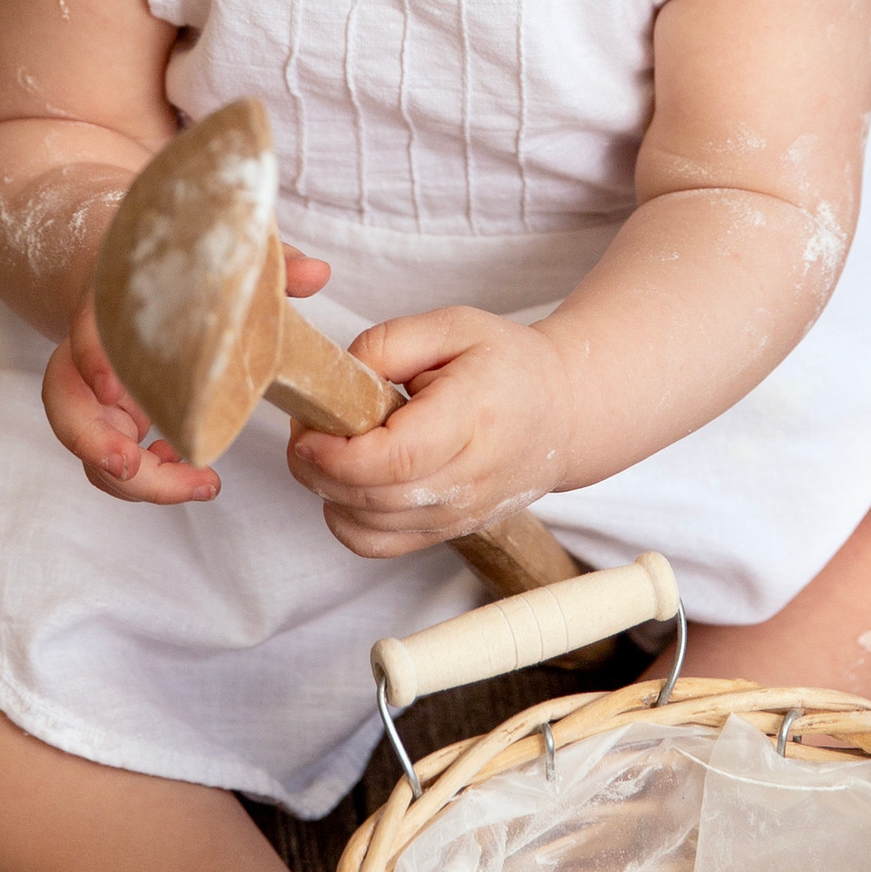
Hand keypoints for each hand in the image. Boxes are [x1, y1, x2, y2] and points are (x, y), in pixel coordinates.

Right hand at [42, 249, 333, 506]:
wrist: (128, 270)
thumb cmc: (178, 269)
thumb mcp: (222, 258)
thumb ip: (268, 262)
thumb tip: (317, 274)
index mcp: (110, 306)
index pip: (86, 333)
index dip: (94, 363)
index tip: (118, 392)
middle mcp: (89, 350)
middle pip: (65, 401)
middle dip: (91, 441)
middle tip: (131, 468)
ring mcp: (93, 388)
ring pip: (86, 440)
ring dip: (131, 476)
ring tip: (199, 485)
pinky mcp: (108, 415)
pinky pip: (112, 456)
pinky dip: (148, 476)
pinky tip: (194, 475)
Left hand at [286, 304, 572, 556]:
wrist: (563, 413)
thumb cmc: (507, 365)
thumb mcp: (453, 326)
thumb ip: (388, 345)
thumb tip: (336, 380)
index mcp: (473, 417)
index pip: (395, 459)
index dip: (337, 453)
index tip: (308, 427)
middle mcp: (469, 478)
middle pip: (372, 498)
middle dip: (317, 467)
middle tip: (306, 428)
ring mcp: (460, 514)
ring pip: (367, 528)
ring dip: (326, 492)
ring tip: (329, 448)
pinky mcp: (447, 532)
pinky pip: (377, 545)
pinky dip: (345, 519)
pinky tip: (347, 483)